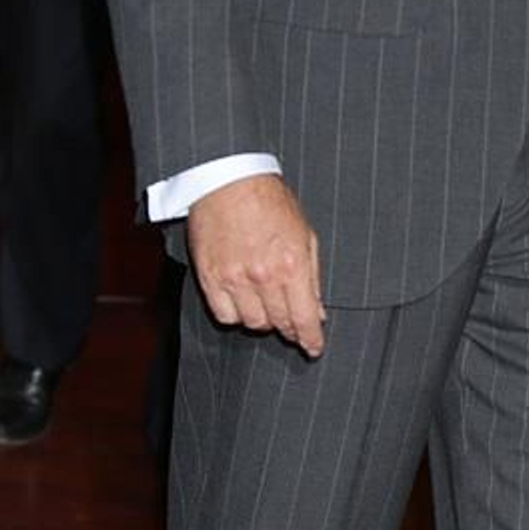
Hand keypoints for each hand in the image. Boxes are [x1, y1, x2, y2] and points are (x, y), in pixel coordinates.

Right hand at [187, 174, 325, 356]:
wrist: (229, 180)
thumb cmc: (271, 202)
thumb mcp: (305, 233)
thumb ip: (313, 276)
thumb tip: (318, 311)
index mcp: (292, 264)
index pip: (304, 318)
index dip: (311, 339)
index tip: (314, 348)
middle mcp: (263, 276)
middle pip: (280, 324)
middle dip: (290, 328)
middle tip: (293, 324)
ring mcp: (234, 279)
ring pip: (252, 323)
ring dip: (264, 319)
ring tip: (267, 304)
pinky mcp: (210, 278)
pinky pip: (225, 315)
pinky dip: (236, 314)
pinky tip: (243, 300)